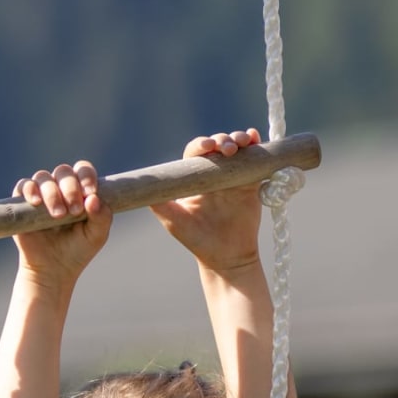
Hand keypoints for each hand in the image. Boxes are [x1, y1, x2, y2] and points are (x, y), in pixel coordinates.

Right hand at [13, 159, 111, 285]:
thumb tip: (93, 199)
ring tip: (58, 215)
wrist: (53, 270)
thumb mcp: (96, 236)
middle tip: (74, 211)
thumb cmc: (77, 250)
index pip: (83, 170)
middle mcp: (59, 187)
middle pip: (63, 171)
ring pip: (43, 177)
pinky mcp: (22, 203)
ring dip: (51, 193)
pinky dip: (29, 190)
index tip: (90, 193)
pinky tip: (36, 202)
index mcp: (80, 189)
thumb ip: (102, 217)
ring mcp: (40, 193)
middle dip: (70, 188)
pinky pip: (23, 185)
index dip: (86, 176)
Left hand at [150, 128, 264, 275]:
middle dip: (223, 140)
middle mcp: (214, 173)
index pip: (196, 153)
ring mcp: (234, 176)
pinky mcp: (251, 182)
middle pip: (219, 145)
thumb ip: (159, 203)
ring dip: (240, 139)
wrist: (227, 258)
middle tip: (227, 148)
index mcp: (195, 177)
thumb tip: (140, 187)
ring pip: (238, 149)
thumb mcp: (174, 222)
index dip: (202, 145)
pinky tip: (256, 140)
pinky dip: (257, 147)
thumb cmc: (197, 240)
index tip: (207, 147)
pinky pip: (255, 160)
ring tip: (243, 143)